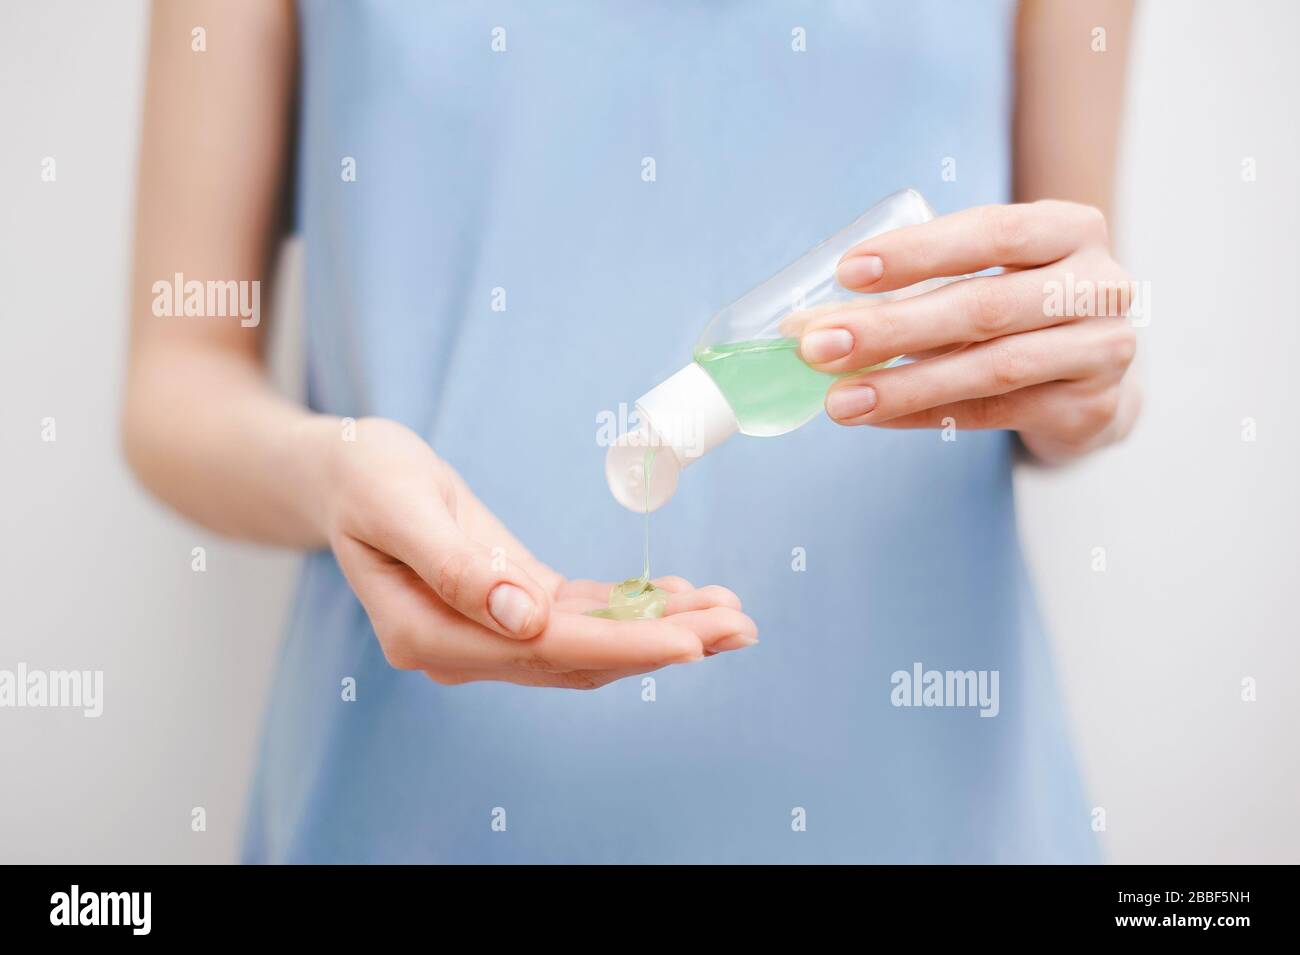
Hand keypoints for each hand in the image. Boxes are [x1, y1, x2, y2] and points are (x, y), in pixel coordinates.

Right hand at [316, 418, 756, 688]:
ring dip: (662, 630)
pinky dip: (632, 609)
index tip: (691, 642)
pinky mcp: (510, 604)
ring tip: (731, 614)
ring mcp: (488, 632)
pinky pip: (579, 615)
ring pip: (589, 641)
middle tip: (741, 626)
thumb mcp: (399, 506)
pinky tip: (681, 596)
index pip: (545, 649)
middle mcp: (464, 648)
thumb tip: (524, 619)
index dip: (623, 646)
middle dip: (664, 643)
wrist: (343, 471)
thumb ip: (457, 569)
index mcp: (429, 634)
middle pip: (580, 655)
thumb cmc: (363, 477)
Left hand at [795, 201, 1140, 461]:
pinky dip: (926, 414)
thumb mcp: (974, 280)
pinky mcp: (1088, 408)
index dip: (917, 252)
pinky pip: (994, 413)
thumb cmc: (1016, 312)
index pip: (991, 231)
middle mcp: (1100, 284)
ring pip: (991, 367)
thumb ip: (904, 292)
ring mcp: (1104, 349)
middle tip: (817, 346)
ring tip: (837, 399)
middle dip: (890, 327)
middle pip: (983, 306)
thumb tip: (801, 324)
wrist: (1094, 378)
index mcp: (1070, 229)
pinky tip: (876, 415)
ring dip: (903, 384)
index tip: (846, 271)